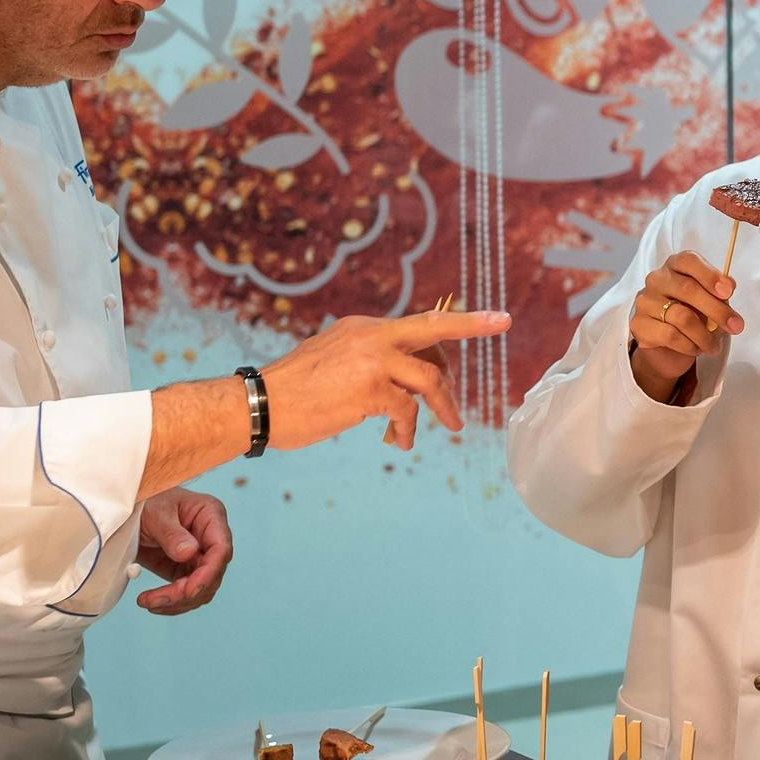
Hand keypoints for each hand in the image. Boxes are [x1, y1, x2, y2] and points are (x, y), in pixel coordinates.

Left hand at [135, 488, 232, 614]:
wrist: (128, 510)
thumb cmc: (146, 501)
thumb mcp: (156, 513)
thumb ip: (172, 533)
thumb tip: (189, 554)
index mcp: (211, 516)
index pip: (221, 549)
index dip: (208, 573)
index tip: (188, 591)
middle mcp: (210, 538)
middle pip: (211, 575)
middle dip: (185, 593)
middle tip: (155, 601)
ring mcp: (199, 556)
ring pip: (201, 590)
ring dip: (177, 602)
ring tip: (148, 602)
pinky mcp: (185, 570)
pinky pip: (185, 593)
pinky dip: (171, 603)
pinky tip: (152, 603)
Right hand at [263, 310, 510, 451]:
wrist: (259, 405)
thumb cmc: (292, 393)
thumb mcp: (332, 363)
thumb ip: (366, 362)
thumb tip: (397, 381)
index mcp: (363, 329)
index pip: (418, 325)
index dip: (457, 323)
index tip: (493, 318)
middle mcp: (372, 336)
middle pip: (434, 328)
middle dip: (472, 325)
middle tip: (501, 326)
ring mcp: (373, 359)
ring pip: (429, 379)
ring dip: (444, 406)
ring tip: (448, 426)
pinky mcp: (371, 387)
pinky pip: (408, 411)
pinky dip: (408, 430)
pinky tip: (399, 441)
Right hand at [628, 252, 743, 403]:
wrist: (667, 347)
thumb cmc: (691, 316)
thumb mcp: (709, 302)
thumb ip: (717, 295)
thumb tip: (728, 290)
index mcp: (675, 266)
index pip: (689, 261)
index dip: (710, 275)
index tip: (729, 291)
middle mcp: (657, 279)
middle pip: (688, 289)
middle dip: (717, 310)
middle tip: (736, 326)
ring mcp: (645, 301)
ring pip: (682, 317)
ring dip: (705, 335)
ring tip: (715, 346)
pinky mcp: (639, 324)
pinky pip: (671, 336)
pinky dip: (690, 345)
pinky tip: (697, 349)